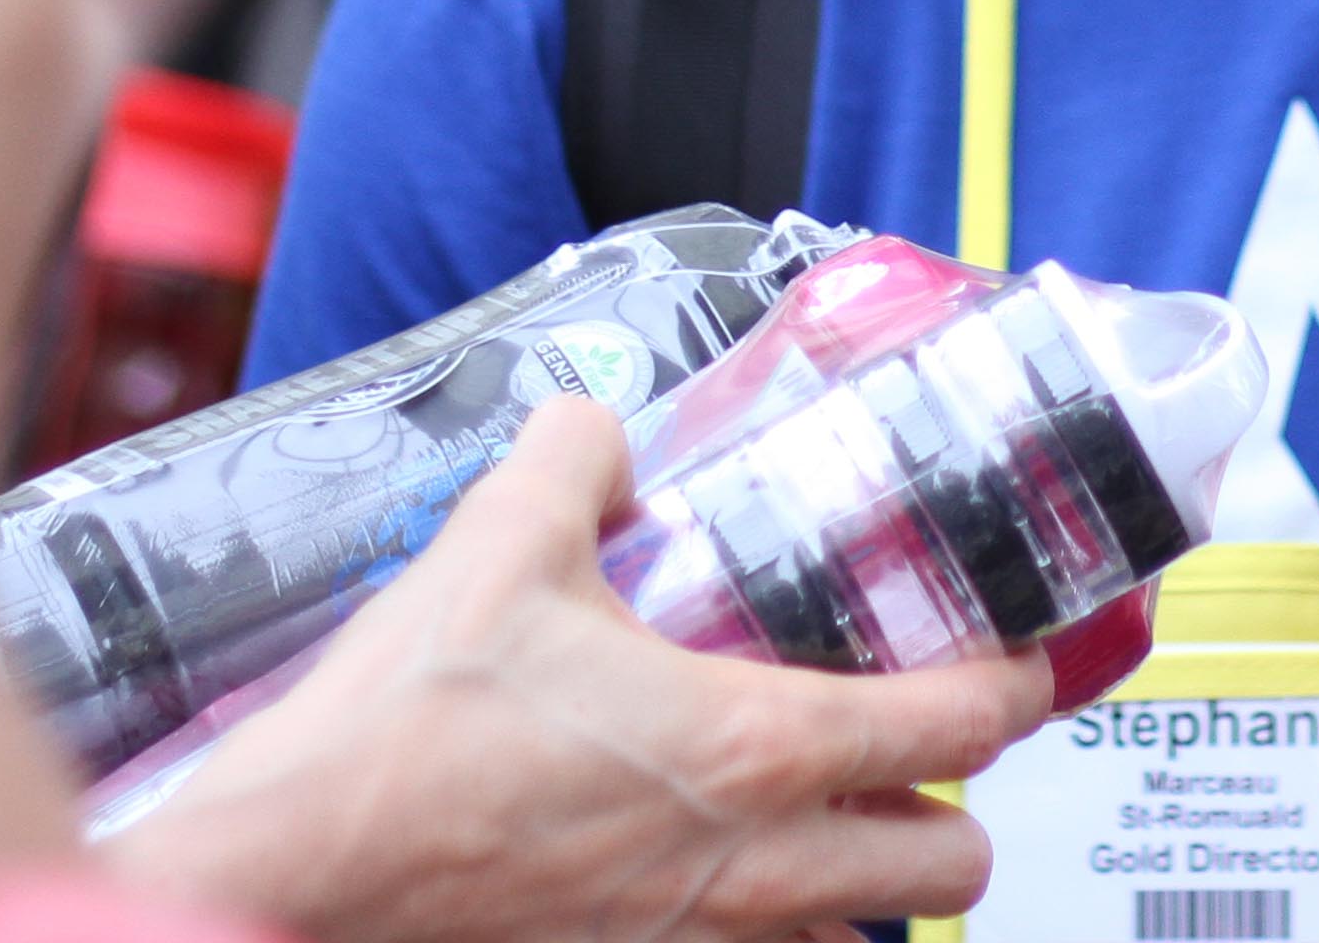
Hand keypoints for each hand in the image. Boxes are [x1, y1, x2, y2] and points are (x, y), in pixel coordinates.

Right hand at [124, 398, 1054, 942]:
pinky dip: (770, 938)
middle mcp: (755, 868)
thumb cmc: (406, 726)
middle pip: (954, 867)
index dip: (1016, 683)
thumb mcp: (500, 540)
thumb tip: (599, 426)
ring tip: (824, 818)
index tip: (1021, 655)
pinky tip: (721, 880)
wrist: (297, 867)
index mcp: (755, 746)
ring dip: (864, 884)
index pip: (961, 725)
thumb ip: (577, 458)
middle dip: (957, 808)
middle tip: (919, 745)